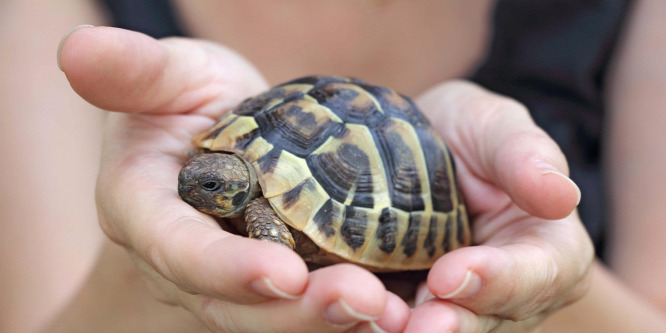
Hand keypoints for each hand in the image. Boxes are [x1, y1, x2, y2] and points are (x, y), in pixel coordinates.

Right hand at [58, 26, 408, 332]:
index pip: (181, 251)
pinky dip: (347, 316)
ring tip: (392, 312)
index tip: (284, 273)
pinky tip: (398, 309)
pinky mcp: (270, 286)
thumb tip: (78, 48)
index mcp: (148, 213)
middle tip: (366, 301)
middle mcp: (186, 264)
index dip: (226, 269)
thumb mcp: (170, 79)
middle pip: (236, 306)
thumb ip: (136, 72)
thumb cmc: (188, 106)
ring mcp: (230, 282)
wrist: (216, 142)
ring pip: (275, 319)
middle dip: (297, 312)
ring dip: (333, 323)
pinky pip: (304, 311)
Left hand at [402, 81, 592, 331]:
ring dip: (409, 329)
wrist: (421, 145)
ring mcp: (463, 304)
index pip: (536, 275)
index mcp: (549, 251)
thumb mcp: (496, 127)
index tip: (451, 274)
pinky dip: (377, 320)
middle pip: (487, 318)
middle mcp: (510, 291)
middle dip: (451, 323)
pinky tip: (354, 312)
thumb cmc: (469, 133)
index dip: (498, 281)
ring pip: (443, 326)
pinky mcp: (416, 305)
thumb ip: (526, 156)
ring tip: (378, 321)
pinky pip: (401, 319)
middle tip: (415, 325)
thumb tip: (562, 196)